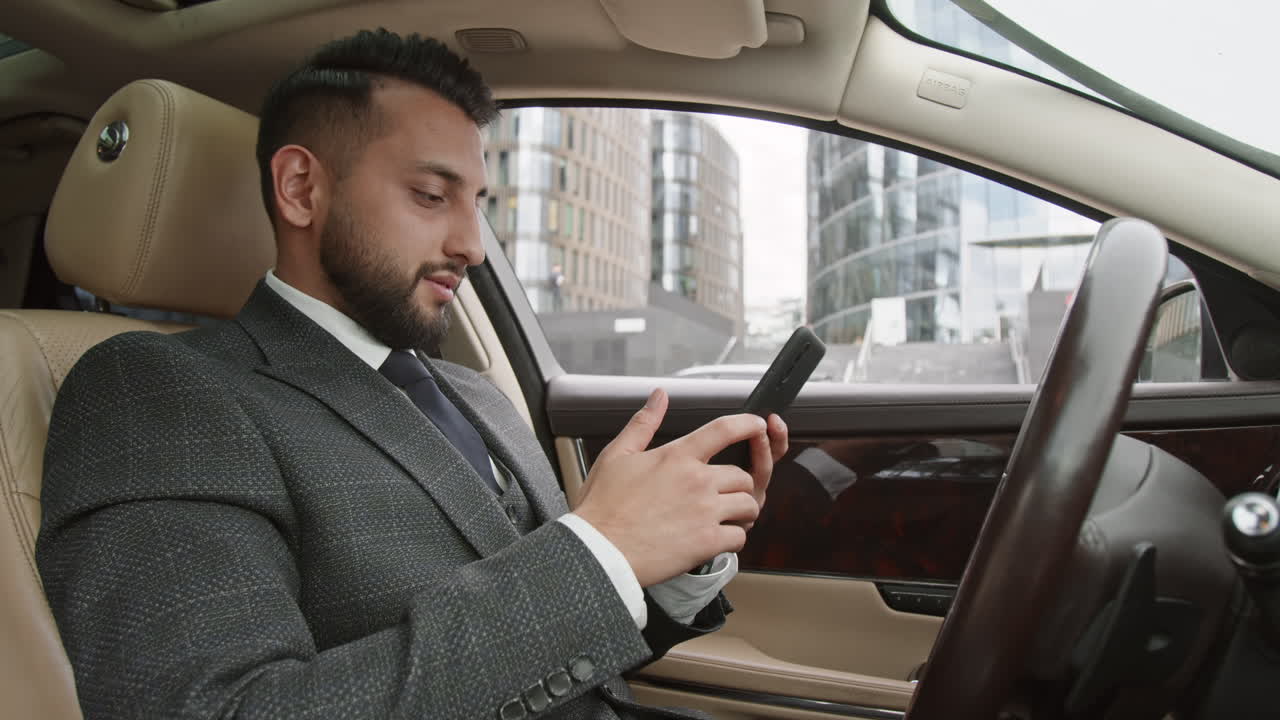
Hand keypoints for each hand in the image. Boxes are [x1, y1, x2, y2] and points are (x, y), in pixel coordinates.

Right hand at [574, 388, 786, 586]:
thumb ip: (643, 423)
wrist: (598, 551)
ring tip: (726, 519)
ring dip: (742, 513)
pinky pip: (739, 537)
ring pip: (749, 505)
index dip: (747, 425)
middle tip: (725, 497)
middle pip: (743, 476)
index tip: (757, 426)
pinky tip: (717, 540)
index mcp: (677, 457)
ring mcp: (705, 511)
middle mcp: (697, 481)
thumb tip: (659, 397)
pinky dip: (733, 539)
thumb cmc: (603, 507)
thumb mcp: (617, 455)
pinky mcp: (707, 541)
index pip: (723, 430)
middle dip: (738, 486)